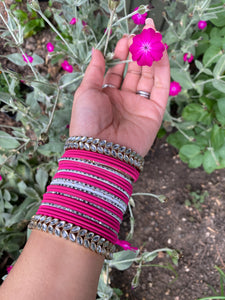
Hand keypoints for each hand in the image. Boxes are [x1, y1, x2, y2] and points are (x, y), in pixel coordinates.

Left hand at [69, 18, 169, 156]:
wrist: (100, 151)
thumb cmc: (87, 122)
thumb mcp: (86, 92)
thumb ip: (94, 70)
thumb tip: (96, 50)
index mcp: (107, 95)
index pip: (118, 71)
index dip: (121, 54)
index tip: (125, 39)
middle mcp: (124, 100)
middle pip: (134, 72)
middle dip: (137, 53)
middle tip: (141, 35)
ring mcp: (140, 105)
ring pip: (149, 77)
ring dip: (151, 58)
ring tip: (151, 39)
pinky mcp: (154, 112)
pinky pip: (161, 88)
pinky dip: (162, 70)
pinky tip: (161, 53)